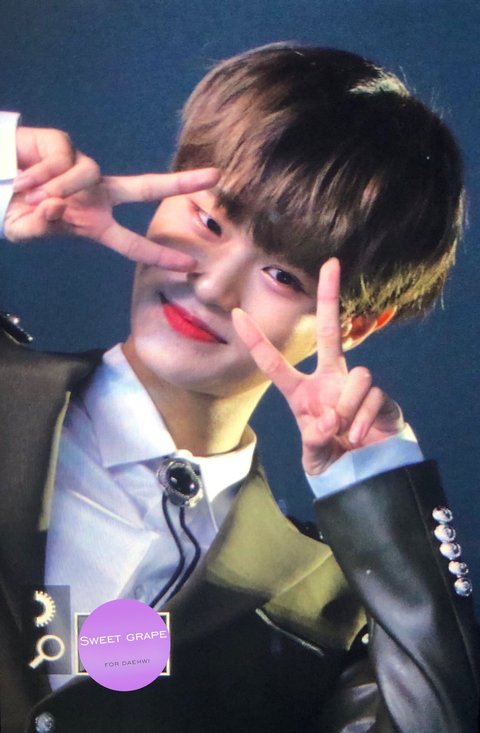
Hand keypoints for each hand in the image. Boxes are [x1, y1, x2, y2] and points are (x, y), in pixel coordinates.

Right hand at [6, 125, 218, 266]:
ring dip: (57, 188)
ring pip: (89, 175)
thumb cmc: (15, 209)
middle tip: (216, 177)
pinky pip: (65, 162)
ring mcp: (83, 169)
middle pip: (145, 188)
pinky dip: (42, 174)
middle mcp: (97, 195)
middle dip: (180, 183)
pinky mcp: (65, 146)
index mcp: (95, 223)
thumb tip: (55, 207)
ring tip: (29, 194)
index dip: (160, 255)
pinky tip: (24, 178)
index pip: (133, 243)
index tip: (190, 266)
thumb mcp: (25, 229)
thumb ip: (39, 227)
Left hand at [232, 258, 403, 474]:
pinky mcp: (380, 396)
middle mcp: (329, 380)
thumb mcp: (314, 457)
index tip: (236, 314)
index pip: (273, 363)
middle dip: (331, 296)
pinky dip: (363, 419)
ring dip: (348, 407)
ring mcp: (355, 385)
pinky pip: (372, 395)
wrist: (368, 474)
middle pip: (329, 331)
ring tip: (345, 433)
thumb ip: (314, 442)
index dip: (255, 340)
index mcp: (301, 393)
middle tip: (332, 262)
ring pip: (357, 374)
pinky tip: (359, 435)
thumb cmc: (334, 459)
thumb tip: (327, 421)